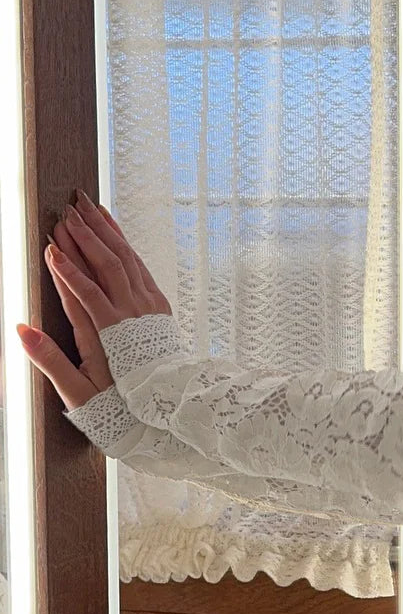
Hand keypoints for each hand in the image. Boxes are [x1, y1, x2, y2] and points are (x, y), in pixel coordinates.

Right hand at [15, 192, 171, 410]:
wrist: (168, 407)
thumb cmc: (119, 404)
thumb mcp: (79, 393)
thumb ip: (49, 361)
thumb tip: (22, 330)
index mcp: (109, 335)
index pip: (84, 293)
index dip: (67, 268)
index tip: (51, 244)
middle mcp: (131, 316)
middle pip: (107, 268)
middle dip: (86, 237)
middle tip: (66, 211)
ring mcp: (147, 309)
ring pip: (127, 261)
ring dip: (106, 232)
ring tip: (87, 206)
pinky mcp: (157, 307)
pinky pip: (141, 268)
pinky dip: (125, 245)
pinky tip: (114, 230)